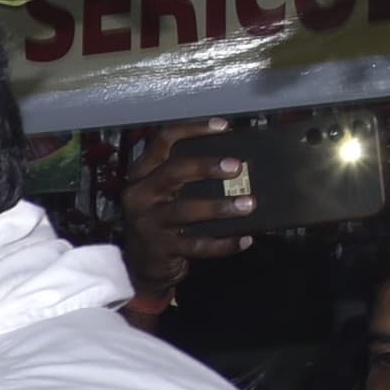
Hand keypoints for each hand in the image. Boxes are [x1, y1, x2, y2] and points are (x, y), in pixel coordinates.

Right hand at [115, 119, 247, 298]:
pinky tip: (244, 239)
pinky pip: (197, 244)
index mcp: (143, 174)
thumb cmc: (160, 218)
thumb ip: (185, 175)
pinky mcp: (161, 248)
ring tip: (248, 204)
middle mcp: (141, 195)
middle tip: (237, 166)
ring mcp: (149, 222)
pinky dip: (223, 243)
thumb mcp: (162, 192)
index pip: (163, 142)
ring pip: (186, 210)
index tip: (222, 127)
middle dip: (207, 166)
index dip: (193, 130)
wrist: (142, 263)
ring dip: (220, 206)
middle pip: (173, 171)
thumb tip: (234, 160)